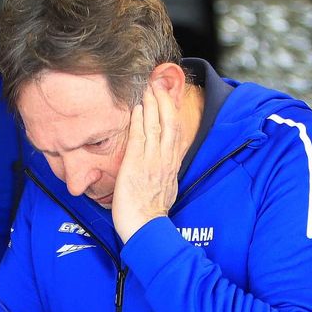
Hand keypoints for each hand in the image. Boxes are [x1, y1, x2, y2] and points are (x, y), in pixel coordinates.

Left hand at [111, 81, 181, 241]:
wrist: (146, 228)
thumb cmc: (150, 214)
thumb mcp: (164, 189)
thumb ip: (163, 173)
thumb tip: (161, 167)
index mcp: (171, 165)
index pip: (175, 132)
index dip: (172, 112)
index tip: (167, 98)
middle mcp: (165, 160)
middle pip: (169, 123)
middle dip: (164, 101)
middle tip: (157, 83)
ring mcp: (152, 161)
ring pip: (156, 126)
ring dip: (151, 105)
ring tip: (147, 88)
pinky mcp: (136, 165)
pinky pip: (139, 137)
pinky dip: (138, 121)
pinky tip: (136, 108)